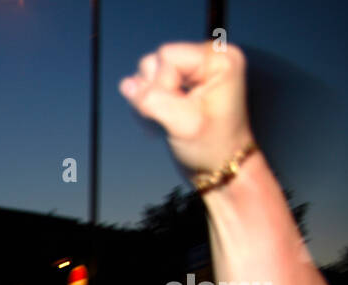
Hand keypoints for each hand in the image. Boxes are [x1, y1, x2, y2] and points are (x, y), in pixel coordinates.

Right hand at [119, 42, 253, 175]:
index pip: (168, 56)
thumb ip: (153, 101)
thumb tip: (127, 85)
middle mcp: (209, 57)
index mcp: (219, 59)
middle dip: (156, 90)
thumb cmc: (213, 146)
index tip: (180, 109)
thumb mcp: (184, 124)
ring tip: (171, 116)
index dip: (163, 84)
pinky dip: (151, 100)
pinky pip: (151, 81)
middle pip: (158, 60)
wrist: (219, 165)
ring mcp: (196, 68)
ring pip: (151, 70)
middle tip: (175, 114)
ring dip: (151, 96)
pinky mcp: (184, 80)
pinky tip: (166, 115)